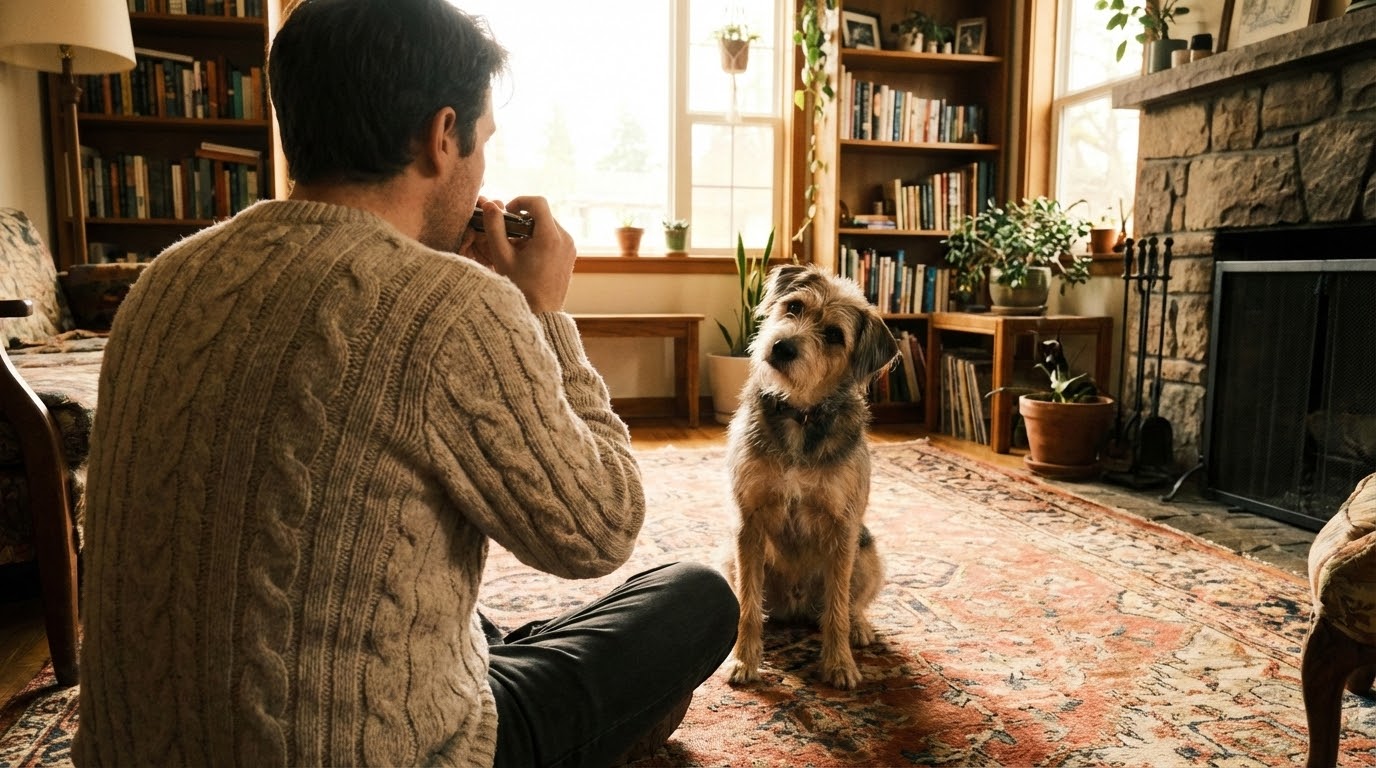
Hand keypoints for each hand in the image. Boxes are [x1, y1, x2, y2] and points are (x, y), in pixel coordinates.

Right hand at [464, 197, 576, 313]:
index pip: (538, 202)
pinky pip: (556, 237)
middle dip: (524, 219)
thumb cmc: (520, 288)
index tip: (507, 213)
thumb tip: (490, 205)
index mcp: (550, 237)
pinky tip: (529, 257)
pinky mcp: (571, 255)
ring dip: (532, 230)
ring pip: (549, 225)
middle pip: (544, 214)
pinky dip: (541, 239)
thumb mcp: (502, 256)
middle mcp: (566, 239)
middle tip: (509, 236)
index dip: (520, 201)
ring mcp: (571, 247)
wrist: (542, 314)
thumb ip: (495, 228)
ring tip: (518, 250)